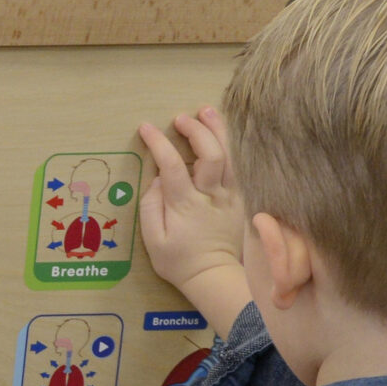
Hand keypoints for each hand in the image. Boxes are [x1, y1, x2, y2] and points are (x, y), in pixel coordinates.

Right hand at [137, 108, 252, 332]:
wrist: (213, 275)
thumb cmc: (178, 261)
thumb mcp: (153, 241)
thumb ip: (151, 208)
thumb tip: (156, 180)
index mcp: (185, 205)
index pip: (172, 166)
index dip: (159, 143)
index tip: (146, 128)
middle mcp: (211, 196)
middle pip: (209, 154)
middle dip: (195, 130)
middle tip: (180, 118)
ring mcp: (230, 195)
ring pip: (230, 155)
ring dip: (218, 130)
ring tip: (206, 110)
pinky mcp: (240, 196)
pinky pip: (239, 165)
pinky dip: (232, 145)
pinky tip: (224, 131)